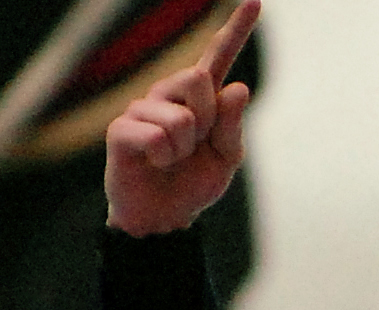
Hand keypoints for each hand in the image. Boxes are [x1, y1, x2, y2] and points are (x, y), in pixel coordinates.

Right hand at [103, 0, 259, 236]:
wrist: (164, 218)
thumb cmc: (193, 184)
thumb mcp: (226, 158)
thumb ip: (233, 125)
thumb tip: (238, 87)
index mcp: (199, 99)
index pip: (218, 57)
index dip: (236, 29)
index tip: (257, 2)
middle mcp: (168, 95)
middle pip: (198, 79)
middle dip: (207, 120)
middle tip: (194, 145)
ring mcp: (142, 109)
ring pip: (181, 116)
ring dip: (185, 148)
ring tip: (172, 159)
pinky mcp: (121, 129)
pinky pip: (158, 136)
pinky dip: (164, 158)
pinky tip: (154, 164)